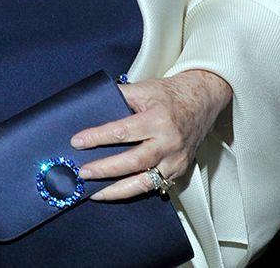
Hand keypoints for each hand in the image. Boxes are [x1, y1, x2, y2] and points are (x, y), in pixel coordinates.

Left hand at [70, 69, 231, 200]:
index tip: (77, 142)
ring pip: (145, 182)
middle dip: (105, 169)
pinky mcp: (179, 169)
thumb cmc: (170, 95)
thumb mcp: (142, 88)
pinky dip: (134, 190)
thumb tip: (88, 105)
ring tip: (95, 192)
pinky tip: (116, 192)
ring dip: (118, 190)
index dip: (97, 138)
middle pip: (133, 162)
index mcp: (158, 120)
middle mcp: (169, 143)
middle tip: (83, 172)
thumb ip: (116, 96)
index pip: (122, 132)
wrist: (202, 100)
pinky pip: (155, 185)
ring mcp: (176, 159)